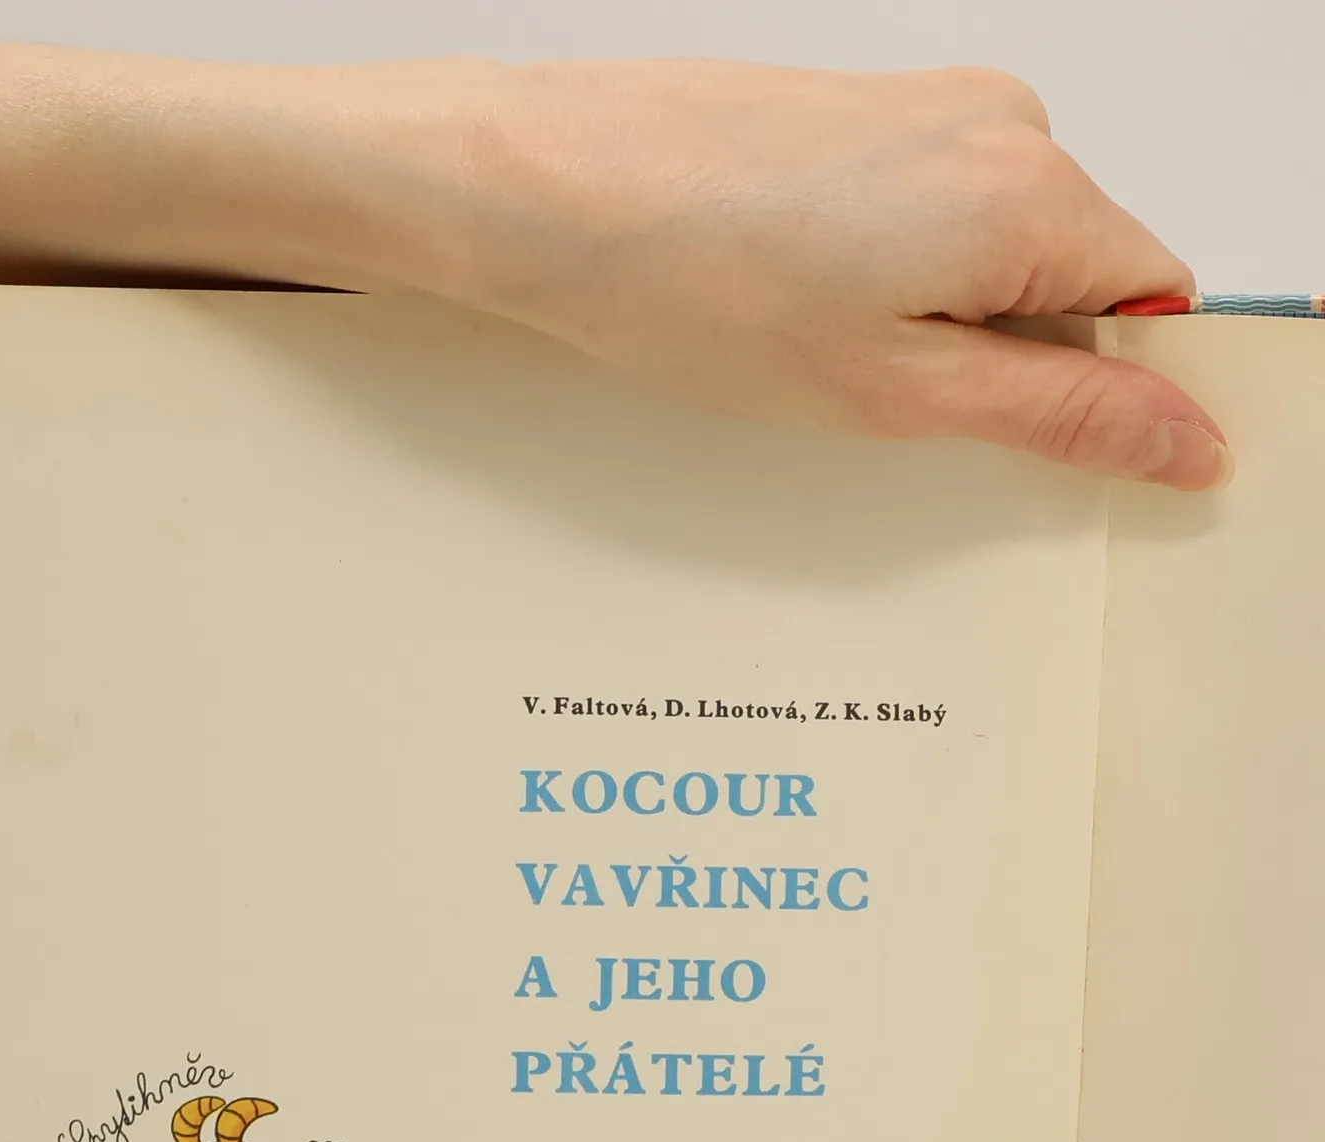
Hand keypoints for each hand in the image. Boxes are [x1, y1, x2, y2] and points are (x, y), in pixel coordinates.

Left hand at [319, 61, 1223, 488]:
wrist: (546, 193)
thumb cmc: (693, 287)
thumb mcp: (895, 393)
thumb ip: (1055, 414)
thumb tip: (1187, 438)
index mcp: (1035, 194)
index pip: (1154, 302)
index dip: (1106, 388)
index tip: (1027, 444)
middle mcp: (1001, 124)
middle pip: (1072, 271)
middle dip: (1002, 355)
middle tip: (885, 406)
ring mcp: (926, 105)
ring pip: (987, 245)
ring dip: (931, 318)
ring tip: (815, 350)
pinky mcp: (858, 109)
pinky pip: (920, 210)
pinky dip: (880, 272)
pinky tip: (790, 307)